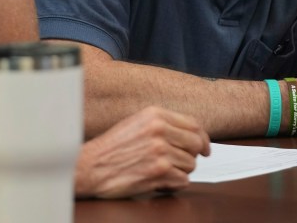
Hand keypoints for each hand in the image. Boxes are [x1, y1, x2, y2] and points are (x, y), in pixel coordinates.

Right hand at [74, 106, 209, 198]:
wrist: (91, 166)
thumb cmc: (113, 146)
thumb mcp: (138, 123)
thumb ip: (164, 124)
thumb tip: (192, 134)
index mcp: (156, 114)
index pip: (194, 124)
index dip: (203, 137)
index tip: (205, 147)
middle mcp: (160, 130)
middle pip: (196, 143)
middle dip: (193, 155)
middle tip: (183, 161)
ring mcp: (160, 151)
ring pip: (191, 164)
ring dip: (180, 170)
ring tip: (162, 170)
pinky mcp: (159, 172)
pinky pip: (183, 180)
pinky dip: (174, 183)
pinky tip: (159, 180)